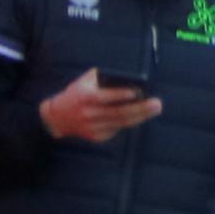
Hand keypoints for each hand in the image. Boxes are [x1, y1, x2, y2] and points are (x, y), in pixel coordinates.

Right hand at [40, 69, 164, 142]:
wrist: (57, 118)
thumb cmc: (76, 95)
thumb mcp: (83, 82)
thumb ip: (100, 77)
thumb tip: (125, 77)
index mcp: (85, 98)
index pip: (105, 97)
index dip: (121, 95)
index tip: (137, 91)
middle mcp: (89, 114)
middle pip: (119, 112)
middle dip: (140, 108)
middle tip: (157, 103)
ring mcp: (93, 127)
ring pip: (121, 122)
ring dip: (140, 116)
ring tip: (154, 109)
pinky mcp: (96, 137)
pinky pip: (116, 129)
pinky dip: (129, 121)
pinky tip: (140, 115)